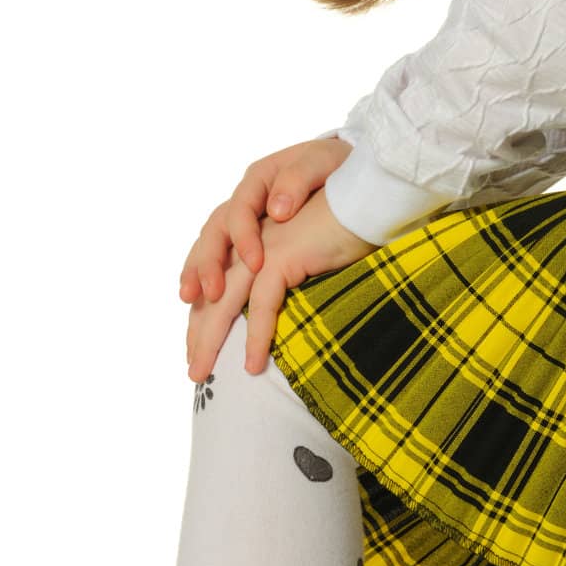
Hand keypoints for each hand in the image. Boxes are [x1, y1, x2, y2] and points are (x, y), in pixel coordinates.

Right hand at [179, 135, 353, 305]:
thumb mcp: (322, 161)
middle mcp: (246, 199)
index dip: (244, 238)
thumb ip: (298, 179)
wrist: (345, 165)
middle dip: (210, 262)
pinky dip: (208, 275)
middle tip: (211, 293)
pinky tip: (201, 301)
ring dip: (198, 271)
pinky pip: (222, 255)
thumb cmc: (335, 163)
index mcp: (260, 178)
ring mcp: (245, 218)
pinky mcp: (250, 236)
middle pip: (216, 229)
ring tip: (191, 299)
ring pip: (210, 243)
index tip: (257, 265)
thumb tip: (276, 210)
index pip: (241, 210)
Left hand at [185, 186, 378, 382]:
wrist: (371, 192)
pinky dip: (257, 337)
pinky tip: (253, 365)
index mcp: (253, 229)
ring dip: (212, 340)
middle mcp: (251, 235)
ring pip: (225, 299)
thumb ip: (288, 267)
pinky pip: (262, 304)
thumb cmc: (347, 218)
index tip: (195, 339)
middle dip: (198, 330)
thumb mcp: (309, 246)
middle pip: (211, 288)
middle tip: (194, 370)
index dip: (202, 306)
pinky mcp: (284, 254)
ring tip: (202, 373)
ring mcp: (264, 244)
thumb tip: (277, 307)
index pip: (213, 271)